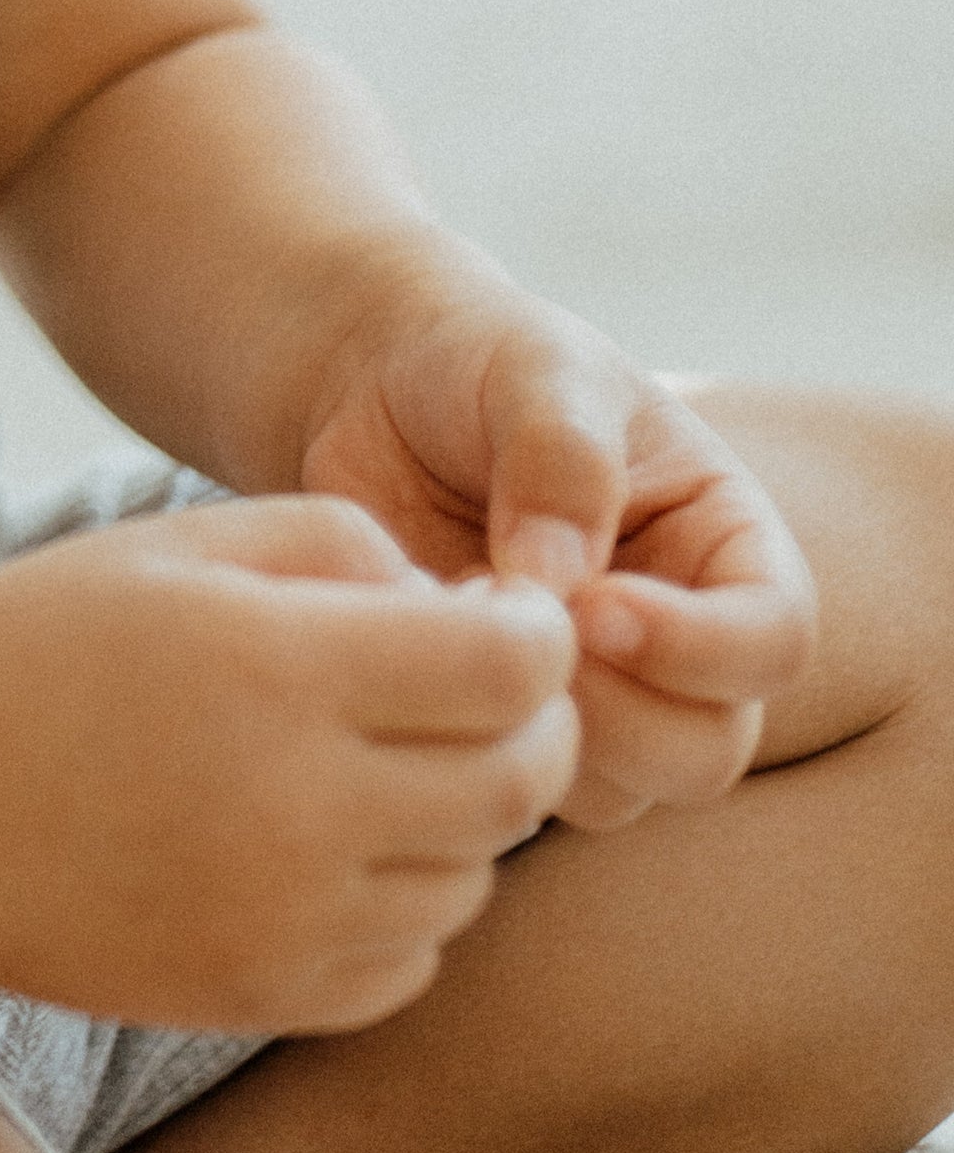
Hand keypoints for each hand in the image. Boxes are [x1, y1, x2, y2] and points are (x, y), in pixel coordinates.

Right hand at [0, 494, 580, 1036]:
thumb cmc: (43, 644)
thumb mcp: (179, 542)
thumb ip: (338, 541)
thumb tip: (461, 602)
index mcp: (275, 669)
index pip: (503, 668)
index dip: (538, 635)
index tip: (512, 615)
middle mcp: (297, 807)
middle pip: (515, 783)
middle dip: (532, 727)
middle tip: (487, 692)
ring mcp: (284, 920)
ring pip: (472, 879)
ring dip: (463, 816)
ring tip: (388, 762)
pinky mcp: (265, 998)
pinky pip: (409, 961)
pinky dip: (408, 902)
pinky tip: (339, 845)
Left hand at [291, 276, 816, 832]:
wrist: (377, 385)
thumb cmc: (484, 362)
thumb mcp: (541, 369)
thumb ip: (564, 459)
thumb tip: (558, 590)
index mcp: (725, 545)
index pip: (775, 638)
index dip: (702, 647)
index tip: (598, 604)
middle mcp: (682, 642)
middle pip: (708, 749)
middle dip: (618, 711)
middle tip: (516, 625)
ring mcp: (600, 696)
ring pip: (617, 791)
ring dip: (535, 725)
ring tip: (453, 612)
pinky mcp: (512, 722)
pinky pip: (515, 782)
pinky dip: (464, 730)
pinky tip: (413, 637)